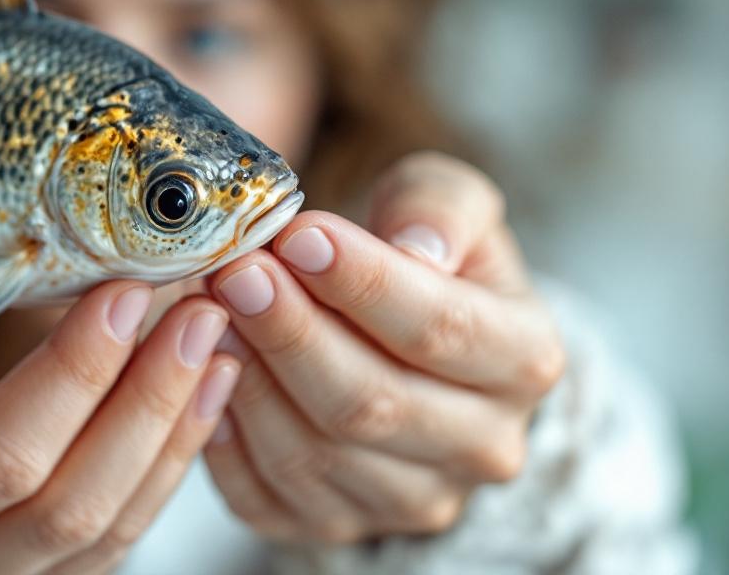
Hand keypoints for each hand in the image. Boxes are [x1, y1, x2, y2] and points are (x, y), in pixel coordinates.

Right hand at [0, 282, 241, 573]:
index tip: (125, 288)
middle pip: (67, 510)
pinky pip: (110, 536)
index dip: (74, 378)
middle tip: (199, 308)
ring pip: (104, 535)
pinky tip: (196, 394)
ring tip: (216, 343)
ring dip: (171, 435)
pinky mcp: (18, 566)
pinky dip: (164, 463)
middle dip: (145, 404)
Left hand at [201, 152, 564, 542]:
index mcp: (525, 362)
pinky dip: (225, 431)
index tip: (299, 235)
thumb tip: (418, 248)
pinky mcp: (335, 523)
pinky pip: (266, 492)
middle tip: (236, 272)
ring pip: (314, 453)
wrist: (401, 333)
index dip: (365, 284)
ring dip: (252, 377)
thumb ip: (439, 207)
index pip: (444, 329)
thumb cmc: (423, 256)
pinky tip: (204, 368)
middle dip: (293, 332)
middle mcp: (481, 446)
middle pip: (373, 402)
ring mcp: (410, 498)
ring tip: (209, 309)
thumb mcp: (445, 204)